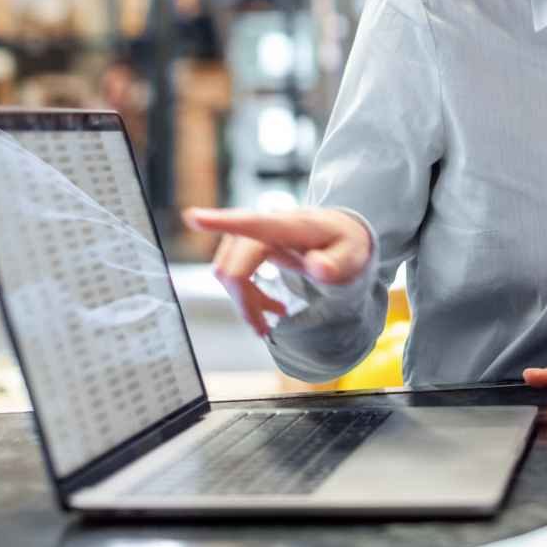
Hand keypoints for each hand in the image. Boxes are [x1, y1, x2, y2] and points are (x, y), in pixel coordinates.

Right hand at [183, 207, 373, 337]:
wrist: (342, 234)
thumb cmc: (346, 243)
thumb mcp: (353, 256)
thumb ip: (337, 264)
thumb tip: (318, 269)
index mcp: (291, 226)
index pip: (252, 224)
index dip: (221, 222)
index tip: (193, 217)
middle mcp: (266, 225)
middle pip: (235, 266)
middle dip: (244, 301)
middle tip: (265, 330)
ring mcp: (254, 234)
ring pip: (228, 272)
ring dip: (244, 300)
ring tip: (272, 318)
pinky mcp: (249, 243)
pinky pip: (232, 272)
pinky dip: (243, 294)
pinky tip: (266, 307)